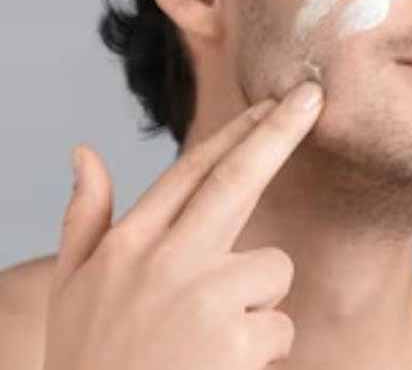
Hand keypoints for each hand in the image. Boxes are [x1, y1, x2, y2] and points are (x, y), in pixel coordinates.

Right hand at [43, 80, 323, 369]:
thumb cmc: (89, 362)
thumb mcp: (70, 288)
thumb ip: (85, 217)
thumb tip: (84, 152)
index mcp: (130, 244)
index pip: (192, 170)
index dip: (236, 131)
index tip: (270, 101)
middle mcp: (167, 261)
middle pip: (237, 180)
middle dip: (279, 131)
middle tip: (312, 95)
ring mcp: (203, 299)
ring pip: (273, 268)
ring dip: (259, 299)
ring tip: (213, 339)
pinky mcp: (236, 341)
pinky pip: (279, 325)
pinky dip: (263, 347)